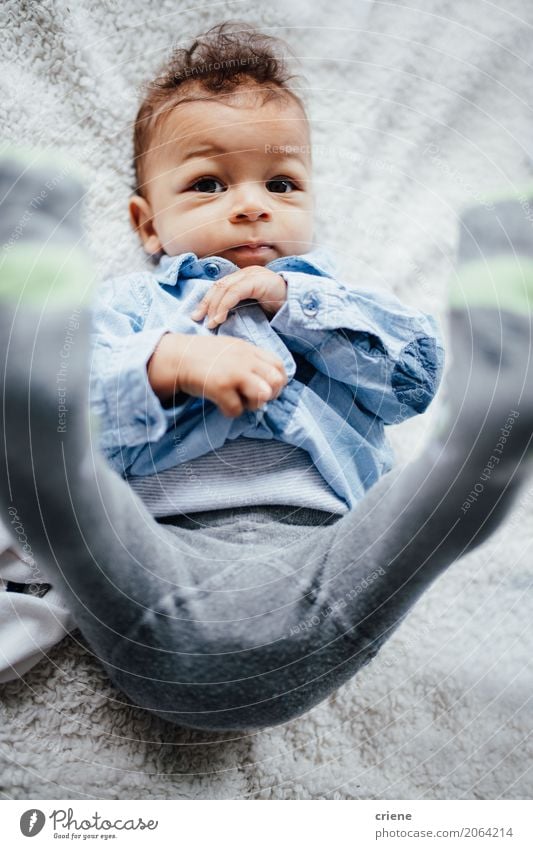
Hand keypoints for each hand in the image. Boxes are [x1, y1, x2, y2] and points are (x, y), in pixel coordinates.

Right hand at [147, 332, 287, 417]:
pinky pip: (237, 409)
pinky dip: (231, 412)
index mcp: (249, 350)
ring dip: (254, 405)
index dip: (278, 381)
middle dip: (271, 395)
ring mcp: (234, 373)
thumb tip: (267, 381)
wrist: (177, 357)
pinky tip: (222, 405)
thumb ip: (250, 360)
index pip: (279, 366)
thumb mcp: (232, 349)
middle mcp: (245, 360)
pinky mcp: (220, 387)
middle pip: (276, 381)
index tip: (267, 388)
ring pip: (263, 395)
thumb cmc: (204, 356)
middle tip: (256, 399)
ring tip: (241, 403)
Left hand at [190, 266, 286, 327]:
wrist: (299, 304)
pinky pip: (235, 292)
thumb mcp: (254, 308)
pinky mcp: (257, 281)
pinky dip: (224, 305)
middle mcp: (246, 273)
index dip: (207, 300)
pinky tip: (220, 318)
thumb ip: (239, 308)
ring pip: (224, 288)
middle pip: (219, 285)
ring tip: (210, 322)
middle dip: (206, 303)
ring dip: (214, 306)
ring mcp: (252, 274)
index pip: (220, 286)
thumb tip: (219, 320)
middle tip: (197, 318)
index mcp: (243, 277)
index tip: (198, 315)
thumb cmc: (278, 309)